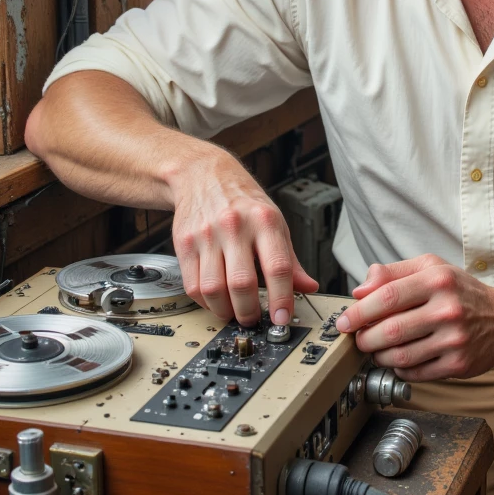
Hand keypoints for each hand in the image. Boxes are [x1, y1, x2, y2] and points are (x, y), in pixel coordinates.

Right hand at [170, 147, 317, 324]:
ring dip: (225, 311)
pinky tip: (216, 300)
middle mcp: (235, 226)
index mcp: (265, 221)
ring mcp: (207, 235)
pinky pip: (193, 285)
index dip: (281, 298)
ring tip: (234, 313)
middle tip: (255, 319)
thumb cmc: (242, 201)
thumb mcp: (274, 222)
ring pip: (214, 289)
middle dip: (250, 312)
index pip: (277, 267)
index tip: (282, 319)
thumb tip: (308, 287)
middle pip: (242, 283)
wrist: (202, 175)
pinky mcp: (184, 244)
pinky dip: (205, 302)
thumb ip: (290, 259)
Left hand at [336, 254, 493, 381]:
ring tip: (376, 350)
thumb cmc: (463, 293)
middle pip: (389, 330)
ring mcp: (454, 340)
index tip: (343, 321)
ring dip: (379, 356)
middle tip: (358, 339)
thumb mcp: (433, 269)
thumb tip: (360, 290)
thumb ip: (394, 273)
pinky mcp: (458, 365)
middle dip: (364, 338)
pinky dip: (399, 369)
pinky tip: (399, 360)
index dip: (358, 312)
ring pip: (400, 356)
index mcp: (438, 280)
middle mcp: (447, 310)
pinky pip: (415, 373)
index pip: (387, 297)